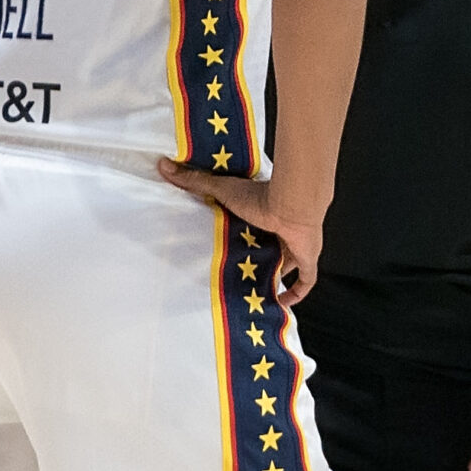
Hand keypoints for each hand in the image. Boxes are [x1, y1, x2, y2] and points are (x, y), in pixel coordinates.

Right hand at [157, 160, 323, 303]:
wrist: (291, 204)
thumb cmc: (260, 196)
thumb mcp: (222, 190)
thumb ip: (195, 181)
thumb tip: (163, 165)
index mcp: (263, 214)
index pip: (253, 229)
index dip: (244, 240)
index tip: (229, 249)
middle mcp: (281, 231)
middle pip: (270, 249)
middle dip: (259, 261)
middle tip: (241, 276)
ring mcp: (296, 246)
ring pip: (287, 265)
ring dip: (276, 277)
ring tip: (257, 293)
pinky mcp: (307, 259)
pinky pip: (305, 281)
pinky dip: (296, 294)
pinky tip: (282, 305)